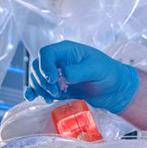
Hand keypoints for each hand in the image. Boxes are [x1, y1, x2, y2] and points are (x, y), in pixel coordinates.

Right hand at [24, 40, 139, 112]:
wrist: (114, 89)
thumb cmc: (108, 73)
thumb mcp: (96, 69)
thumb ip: (78, 71)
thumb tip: (62, 75)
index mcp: (67, 50)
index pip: (46, 53)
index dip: (45, 66)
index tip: (54, 80)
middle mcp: (59, 60)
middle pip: (37, 66)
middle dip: (43, 80)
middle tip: (57, 92)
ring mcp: (56, 74)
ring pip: (36, 78)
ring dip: (40, 88)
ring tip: (54, 96)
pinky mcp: (56, 87)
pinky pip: (39, 87)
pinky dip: (33, 92)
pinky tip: (32, 97)